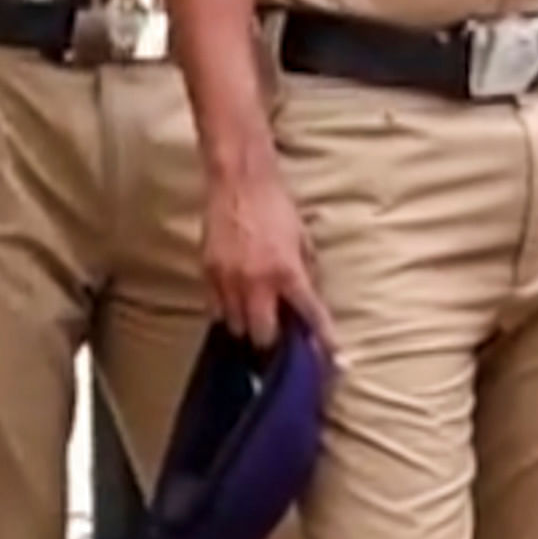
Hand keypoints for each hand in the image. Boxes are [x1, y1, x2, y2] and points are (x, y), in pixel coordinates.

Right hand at [200, 168, 328, 350]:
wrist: (239, 181)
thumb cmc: (275, 206)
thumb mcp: (302, 239)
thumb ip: (306, 273)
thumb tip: (309, 300)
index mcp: (287, 272)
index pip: (309, 315)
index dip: (322, 340)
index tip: (330, 357)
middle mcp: (256, 282)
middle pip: (262, 335)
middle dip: (272, 341)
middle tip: (279, 339)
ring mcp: (228, 279)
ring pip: (235, 326)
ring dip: (248, 327)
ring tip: (254, 322)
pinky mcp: (207, 272)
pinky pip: (215, 308)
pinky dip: (226, 312)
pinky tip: (234, 307)